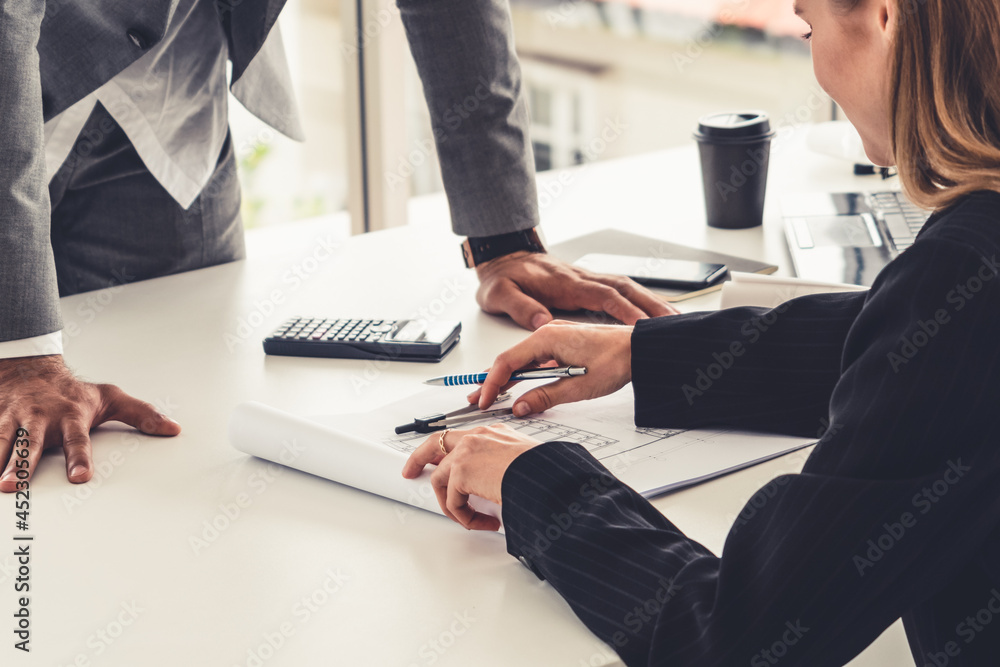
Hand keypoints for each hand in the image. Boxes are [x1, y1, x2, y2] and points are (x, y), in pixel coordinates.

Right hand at [0, 355, 180, 491]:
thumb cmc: (74, 391)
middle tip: (14, 486)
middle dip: (23, 464)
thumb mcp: (111, 398)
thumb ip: (141, 414)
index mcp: (71, 416)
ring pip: (2, 441)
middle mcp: (41, 419)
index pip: (78, 440)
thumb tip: (173, 429)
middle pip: (32, 444)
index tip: (80, 476)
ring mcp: (14, 420)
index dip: (79, 458)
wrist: (31, 368)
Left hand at [401, 424, 541, 530]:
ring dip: (452, 505)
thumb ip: (505, 469)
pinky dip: (465, 517)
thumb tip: (499, 490)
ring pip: (440, 479)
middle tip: (410, 472)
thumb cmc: (546, 473)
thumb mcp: (525, 463)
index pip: (460, 438)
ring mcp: (466, 452)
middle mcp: (477, 436)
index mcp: (493, 433)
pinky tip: (484, 522)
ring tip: (472, 520)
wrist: (548, 476)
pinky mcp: (461, 471)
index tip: (438, 460)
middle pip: (435, 443)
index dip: (446, 451)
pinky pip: (452, 501)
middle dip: (418, 458)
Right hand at [471, 320, 632, 415]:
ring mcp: (557, 338)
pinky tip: (522, 386)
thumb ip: (545, 397)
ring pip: (523, 360)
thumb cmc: (618, 358)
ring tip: (494, 395)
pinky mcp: (565, 345)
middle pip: (510, 359)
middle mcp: (548, 334)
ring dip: (509, 378)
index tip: (483, 400)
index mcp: (546, 338)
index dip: (491, 383)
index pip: (506, 362)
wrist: (643, 348)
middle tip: (477, 399)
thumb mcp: (578, 386)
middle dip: (492, 381)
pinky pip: (537, 359)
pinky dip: (526, 374)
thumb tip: (521, 406)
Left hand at [475, 251, 677, 329]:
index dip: (624, 310)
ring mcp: (586, 281)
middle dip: (650, 305)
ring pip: (627, 288)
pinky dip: (640, 300)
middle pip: (624, 289)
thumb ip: (520, 307)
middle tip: (673, 323)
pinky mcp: (587, 285)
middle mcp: (580, 279)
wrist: (502, 258)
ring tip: (673, 320)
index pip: (602, 295)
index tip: (642, 326)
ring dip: (651, 302)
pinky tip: (653, 312)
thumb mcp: (500, 294)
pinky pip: (620, 291)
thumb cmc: (503, 278)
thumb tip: (541, 322)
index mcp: (564, 283)